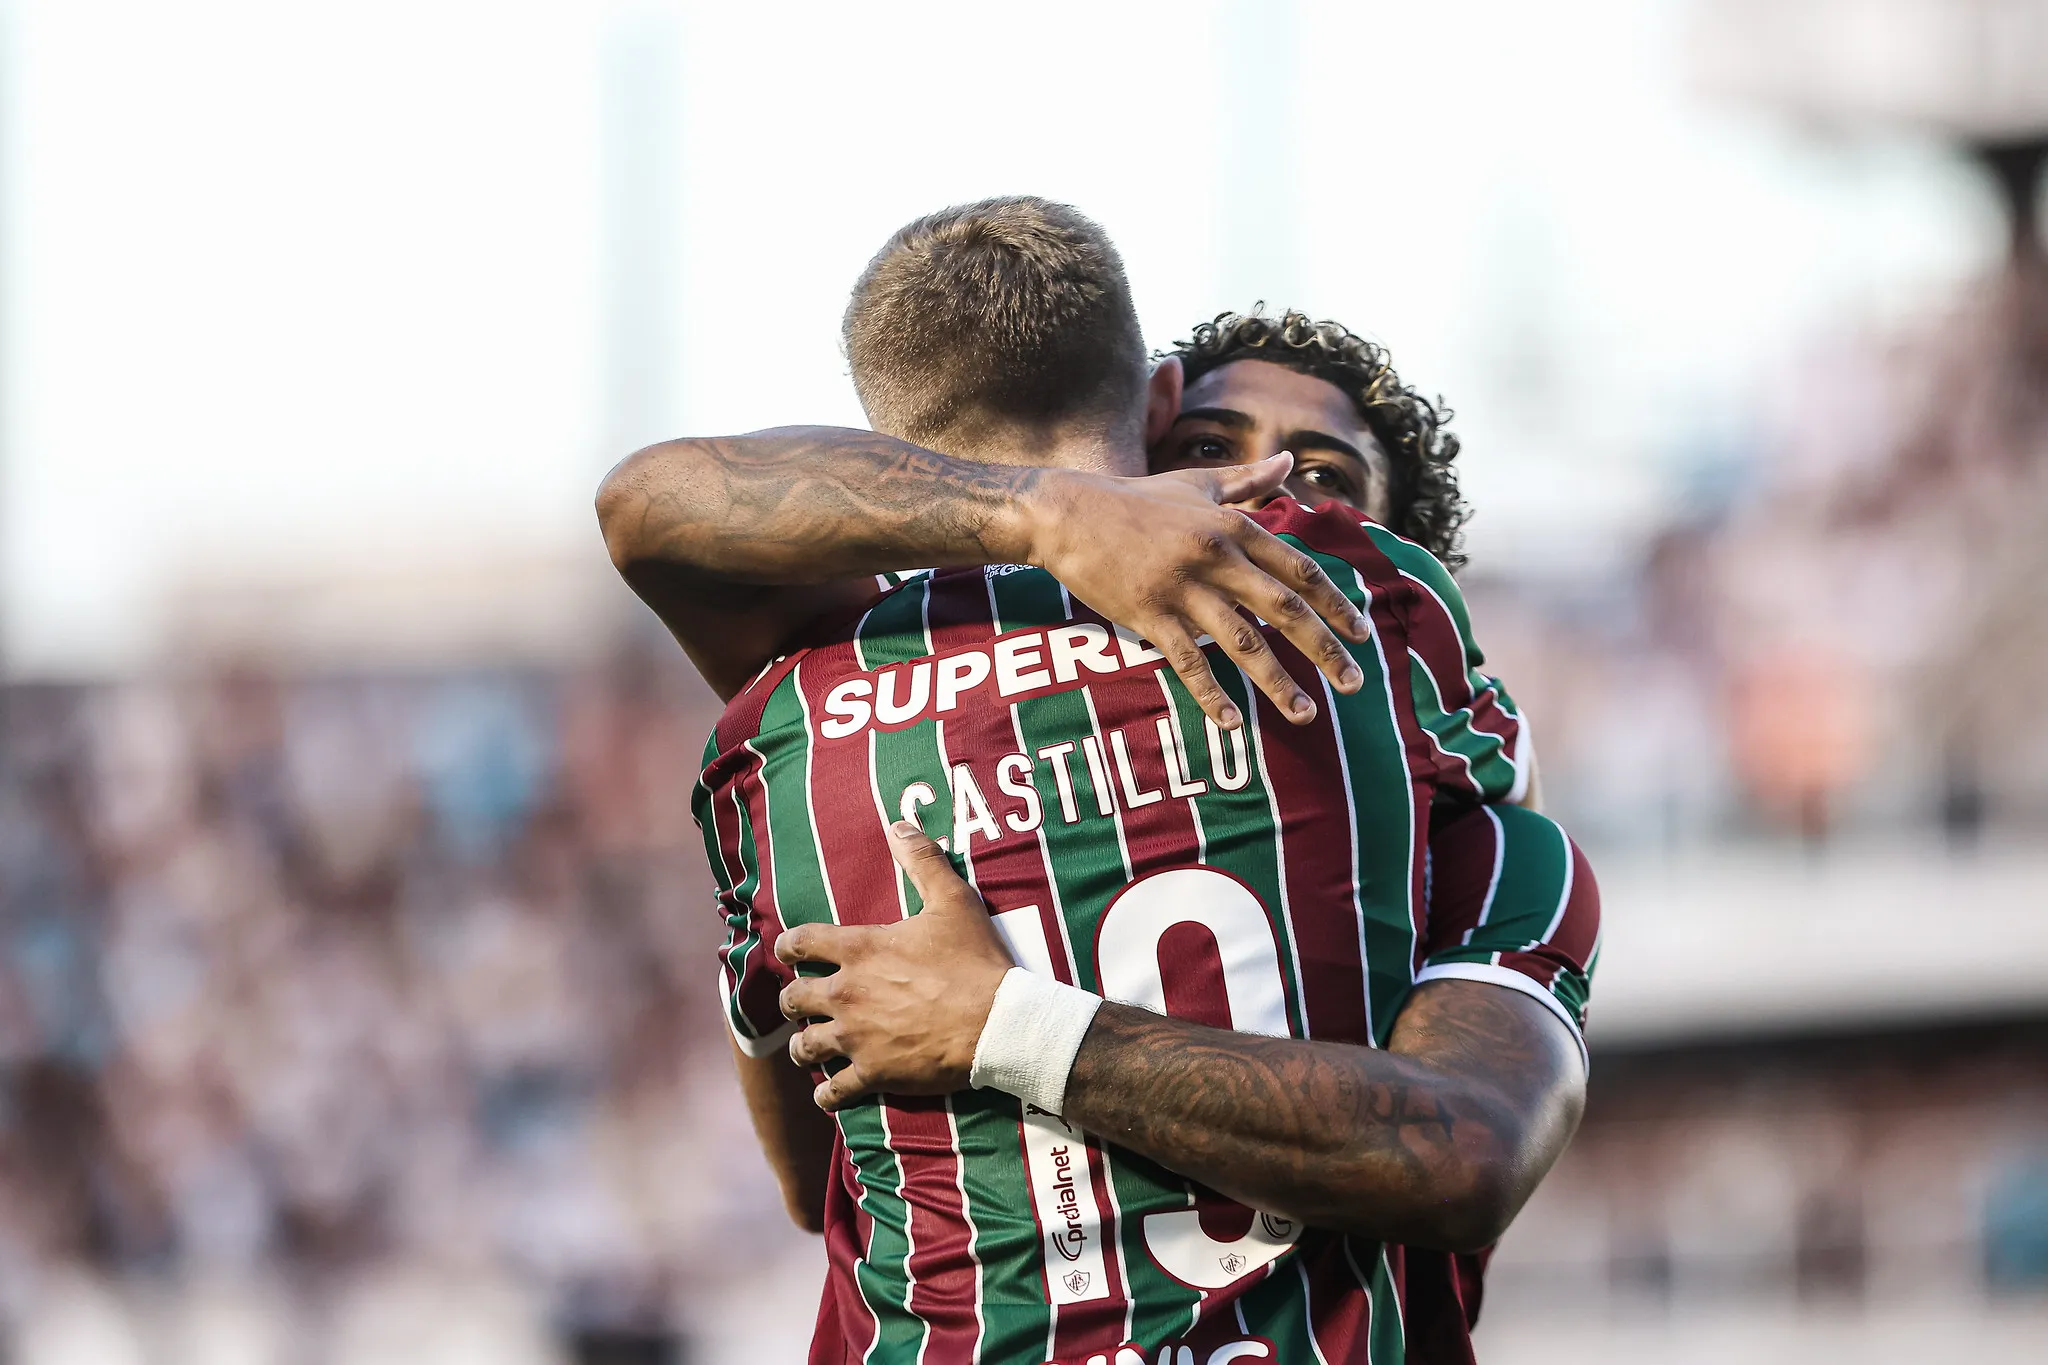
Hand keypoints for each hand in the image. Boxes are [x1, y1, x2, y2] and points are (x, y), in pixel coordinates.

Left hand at [776, 822, 1015, 1111]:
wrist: (998, 1023)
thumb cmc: (975, 961)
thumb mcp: (952, 900)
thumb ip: (922, 860)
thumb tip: (898, 823)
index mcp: (859, 950)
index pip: (800, 942)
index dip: (789, 946)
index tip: (789, 950)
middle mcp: (846, 994)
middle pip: (792, 998)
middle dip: (793, 999)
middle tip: (801, 1001)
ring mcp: (855, 1037)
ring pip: (805, 1046)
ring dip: (805, 1045)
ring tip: (811, 1046)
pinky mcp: (872, 1074)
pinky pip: (832, 1091)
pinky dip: (827, 1092)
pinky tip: (829, 1090)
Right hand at [1017, 453, 1368, 727]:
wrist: (1068, 513)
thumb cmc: (1135, 499)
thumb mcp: (1197, 483)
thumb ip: (1247, 479)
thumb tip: (1287, 459)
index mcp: (1233, 527)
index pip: (1299, 571)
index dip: (1335, 604)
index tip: (1363, 634)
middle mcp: (1215, 557)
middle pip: (1284, 609)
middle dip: (1325, 649)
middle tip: (1355, 683)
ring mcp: (1182, 588)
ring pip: (1242, 642)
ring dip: (1278, 682)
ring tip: (1307, 714)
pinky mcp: (1149, 614)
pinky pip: (1187, 662)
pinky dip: (1212, 694)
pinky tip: (1233, 722)